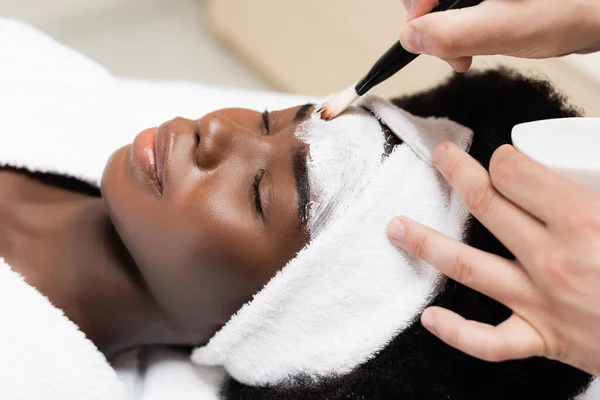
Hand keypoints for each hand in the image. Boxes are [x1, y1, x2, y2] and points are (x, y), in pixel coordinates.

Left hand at [387, 142, 599, 374]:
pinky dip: (457, 333)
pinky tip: (429, 318)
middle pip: (486, 206)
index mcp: (583, 219)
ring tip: (394, 226)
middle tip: (439, 158)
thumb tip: (590, 154)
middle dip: (457, 175)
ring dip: (426, 243)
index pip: (515, 172)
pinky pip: (490, 343)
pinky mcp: (544, 339)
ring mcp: (542, 302)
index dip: (504, 157)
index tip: (503, 156)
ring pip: (469, 266)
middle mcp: (553, 259)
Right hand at [399, 0, 599, 71]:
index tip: (430, 42)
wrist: (599, 12)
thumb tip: (411, 37)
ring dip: (447, 31)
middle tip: (455, 52)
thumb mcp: (503, 29)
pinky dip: (461, 26)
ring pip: (441, 4)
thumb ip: (451, 34)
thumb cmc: (569, 10)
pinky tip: (477, 39)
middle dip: (432, 27)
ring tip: (469, 51)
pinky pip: (458, 6)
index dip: (417, 15)